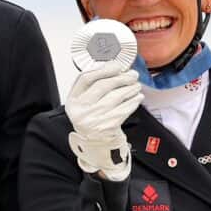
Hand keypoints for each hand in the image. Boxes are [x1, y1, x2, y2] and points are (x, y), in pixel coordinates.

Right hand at [64, 62, 141, 181]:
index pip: (86, 78)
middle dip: (121, 77)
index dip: (103, 69)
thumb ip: (92, 86)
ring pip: (116, 96)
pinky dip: (133, 101)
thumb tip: (114, 68)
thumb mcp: (84, 103)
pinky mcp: (108, 127)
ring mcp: (94, 119)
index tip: (117, 66)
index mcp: (73, 101)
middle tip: (132, 74)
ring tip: (136, 85)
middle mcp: (81, 110)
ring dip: (130, 88)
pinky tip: (136, 97)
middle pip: (103, 85)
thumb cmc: (92, 118)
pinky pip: (124, 109)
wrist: (95, 143)